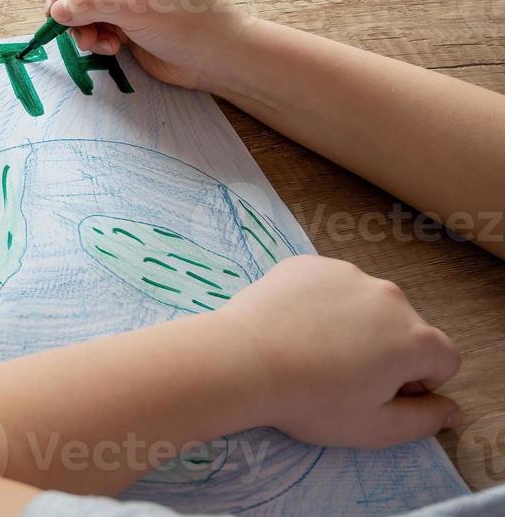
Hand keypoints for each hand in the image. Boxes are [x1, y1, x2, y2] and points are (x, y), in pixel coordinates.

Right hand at [42, 0, 252, 89]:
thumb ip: (93, 3)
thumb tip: (56, 11)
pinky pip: (89, 19)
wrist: (219, 59)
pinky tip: (110, 48)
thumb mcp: (139, 6)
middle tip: (66, 23)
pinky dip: (92, 34)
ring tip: (95, 42)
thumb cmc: (190, 22)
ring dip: (79, 23)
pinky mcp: (121, 15)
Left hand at [219, 255, 459, 448]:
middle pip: (405, 330)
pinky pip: (328, 288)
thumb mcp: (376, 429)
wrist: (241, 360)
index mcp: (414, 337)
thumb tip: (451, 410)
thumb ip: (426, 420)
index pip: (442, 361)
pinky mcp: (309, 264)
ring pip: (366, 307)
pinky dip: (319, 306)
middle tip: (339, 377)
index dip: (417, 385)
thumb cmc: (310, 400)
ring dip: (353, 327)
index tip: (378, 394)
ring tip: (311, 352)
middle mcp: (389, 296)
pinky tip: (292, 328)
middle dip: (386, 354)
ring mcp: (346, 273)